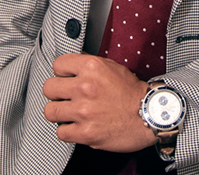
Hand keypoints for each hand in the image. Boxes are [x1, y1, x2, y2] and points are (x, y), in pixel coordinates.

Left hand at [42, 53, 156, 152]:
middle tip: (65, 97)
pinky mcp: (86, 133)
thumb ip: (89, 65)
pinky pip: (61, 132)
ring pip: (50, 111)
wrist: (150, 115)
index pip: (57, 65)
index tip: (66, 79)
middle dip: (57, 93)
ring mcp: (84, 111)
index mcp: (91, 67)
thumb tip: (71, 65)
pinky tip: (76, 126)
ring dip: (59, 113)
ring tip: (69, 113)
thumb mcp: (112, 67)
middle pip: (48, 88)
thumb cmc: (133, 93)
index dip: (62, 73)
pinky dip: (67, 131)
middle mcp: (85, 87)